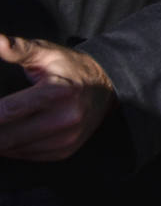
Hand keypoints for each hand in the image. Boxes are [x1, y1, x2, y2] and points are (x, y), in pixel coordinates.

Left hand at [0, 35, 114, 160]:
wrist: (106, 87)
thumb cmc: (69, 67)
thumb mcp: (46, 52)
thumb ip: (18, 49)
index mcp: (59, 91)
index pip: (9, 110)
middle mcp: (66, 117)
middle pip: (7, 136)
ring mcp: (67, 137)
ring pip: (14, 149)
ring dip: (0, 140)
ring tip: (0, 124)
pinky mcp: (65, 150)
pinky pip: (26, 156)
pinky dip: (12, 148)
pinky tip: (10, 134)